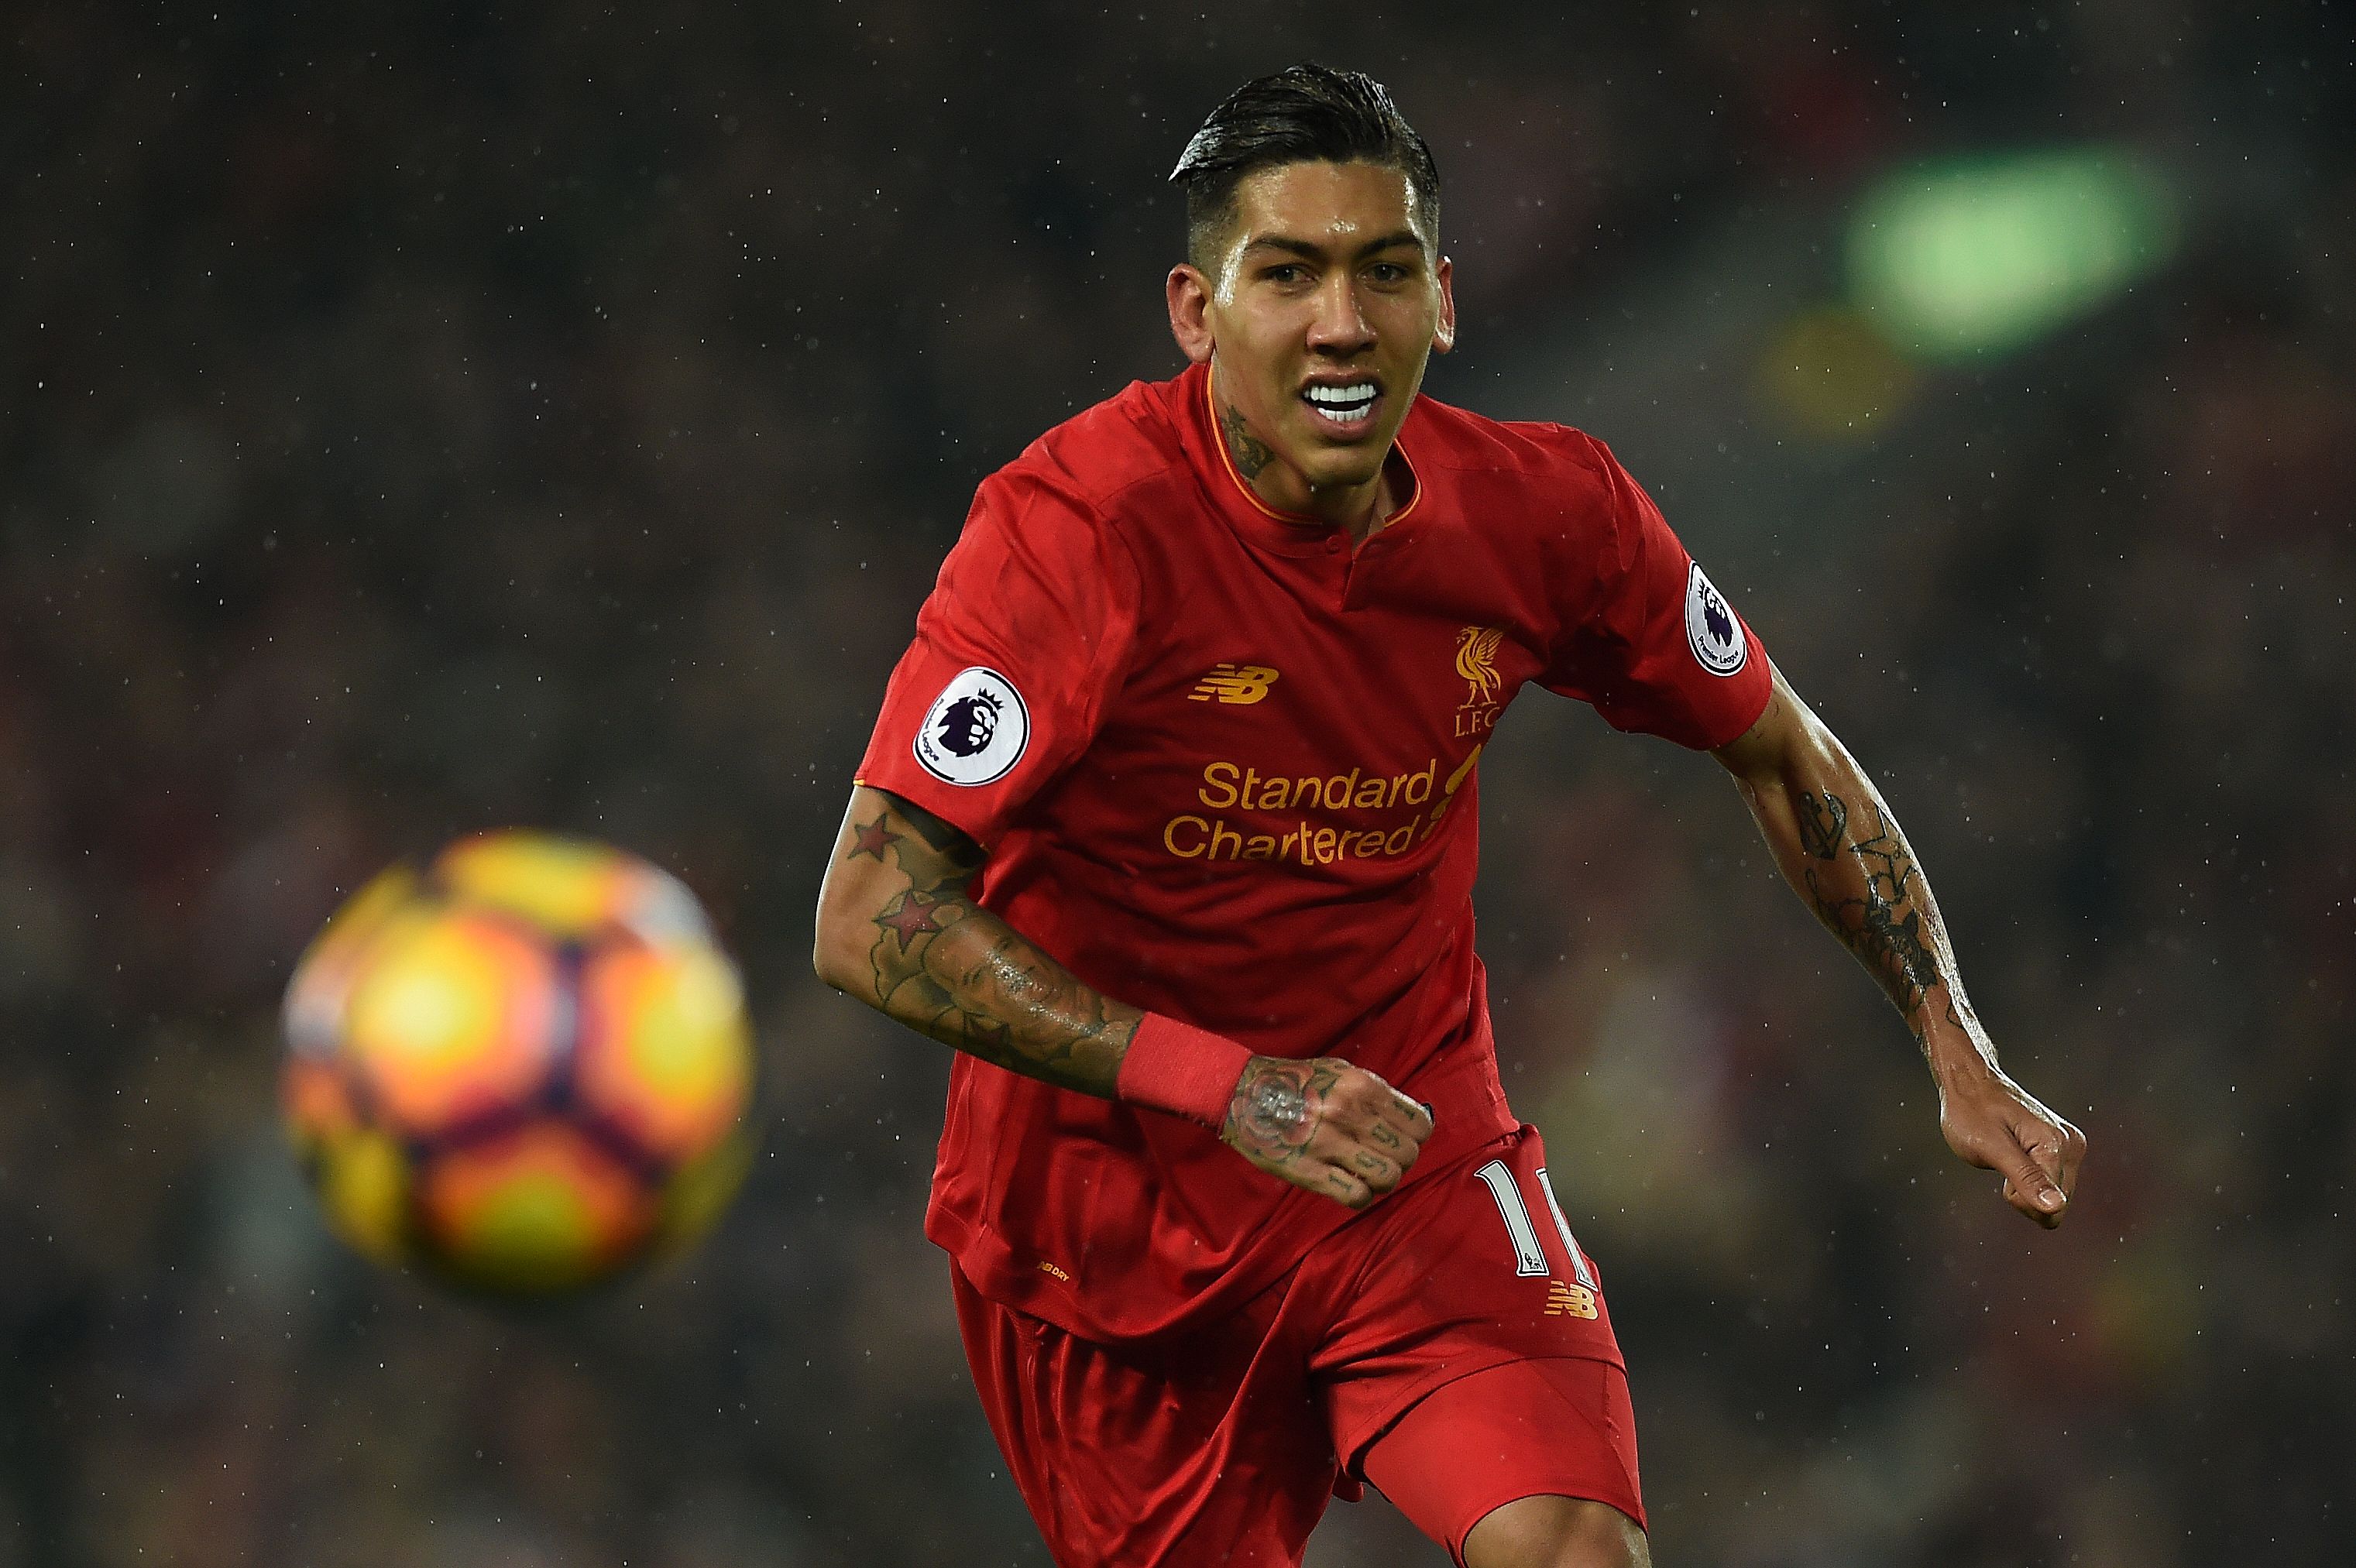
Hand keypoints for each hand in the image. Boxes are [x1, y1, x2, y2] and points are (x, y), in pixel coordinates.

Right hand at [1220, 1055, 1435, 1208]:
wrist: (1243, 1093)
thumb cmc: (1298, 1083)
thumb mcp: (1341, 1073)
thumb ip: (1377, 1094)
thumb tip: (1415, 1120)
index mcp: (1362, 1087)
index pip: (1420, 1125)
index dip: (1415, 1137)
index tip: (1400, 1138)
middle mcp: (1348, 1113)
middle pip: (1408, 1154)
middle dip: (1400, 1161)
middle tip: (1382, 1158)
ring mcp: (1328, 1144)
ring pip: (1388, 1178)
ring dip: (1383, 1182)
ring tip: (1368, 1175)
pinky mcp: (1308, 1171)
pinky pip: (1356, 1196)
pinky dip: (1360, 1196)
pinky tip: (1349, 1186)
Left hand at [1936, 1065, 2086, 1227]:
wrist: (1970, 1084)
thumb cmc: (1972, 1112)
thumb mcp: (1991, 1148)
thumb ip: (2026, 1178)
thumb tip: (2056, 1206)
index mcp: (2057, 1145)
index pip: (2053, 1206)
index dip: (2019, 1198)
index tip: (2002, 1167)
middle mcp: (2072, 1146)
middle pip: (2057, 1205)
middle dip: (2024, 1194)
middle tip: (2003, 1161)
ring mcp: (2069, 1147)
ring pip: (2054, 1197)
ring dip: (2026, 1186)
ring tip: (2007, 1155)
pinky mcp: (2063, 1149)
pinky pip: (2051, 1184)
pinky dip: (2029, 1179)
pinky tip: (2015, 1155)